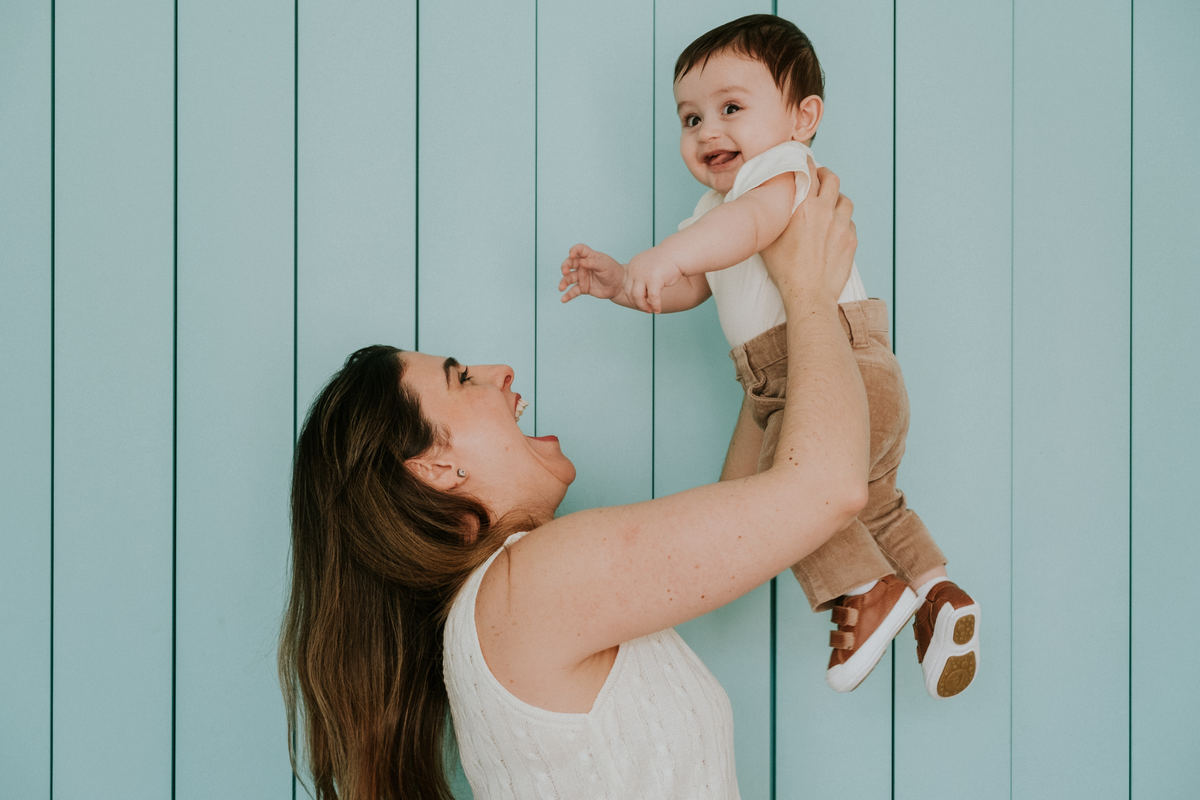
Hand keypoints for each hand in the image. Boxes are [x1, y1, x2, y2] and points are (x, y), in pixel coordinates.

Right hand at [560, 244, 626, 302]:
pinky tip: (563, 299)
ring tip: (561, 288)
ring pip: (569, 278)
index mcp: (589, 256)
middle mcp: (583, 266)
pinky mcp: (583, 288)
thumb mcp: (604, 264)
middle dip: (565, 266)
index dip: (574, 251)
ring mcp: (582, 277)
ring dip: (564, 282)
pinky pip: (573, 291)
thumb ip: (592, 262)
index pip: (579, 250)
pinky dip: (568, 295)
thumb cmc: (613, 271)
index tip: (572, 255)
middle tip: (565, 272)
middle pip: (570, 263)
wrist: (620, 286)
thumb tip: (581, 262)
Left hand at [623, 249, 685, 313]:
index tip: (640, 302)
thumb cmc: (666, 262)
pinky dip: (655, 305)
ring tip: (651, 311)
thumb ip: (642, 280)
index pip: (626, 286)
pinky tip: (658, 310)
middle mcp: (635, 269)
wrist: (678, 253)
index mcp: (632, 266)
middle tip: (646, 309)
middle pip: (630, 293)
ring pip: (638, 297)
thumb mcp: (648, 268)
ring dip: (643, 306)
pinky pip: (652, 297)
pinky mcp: (654, 279)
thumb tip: (641, 298)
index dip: (632, 297)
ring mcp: (643, 274)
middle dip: (638, 303)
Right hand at [760, 157, 856, 303]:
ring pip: (845, 200)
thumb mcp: (769, 239)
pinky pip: (849, 221)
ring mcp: (841, 225)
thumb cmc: (785, 270)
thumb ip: (773, 216)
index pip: (807, 171)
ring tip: (829, 204)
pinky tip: (833, 229)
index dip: (805, 162)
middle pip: (832, 179)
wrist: (809, 294)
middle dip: (825, 175)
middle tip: (819, 178)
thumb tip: (767, 204)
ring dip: (836, 198)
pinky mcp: (851, 239)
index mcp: (803, 207)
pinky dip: (842, 220)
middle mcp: (825, 211)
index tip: (804, 159)